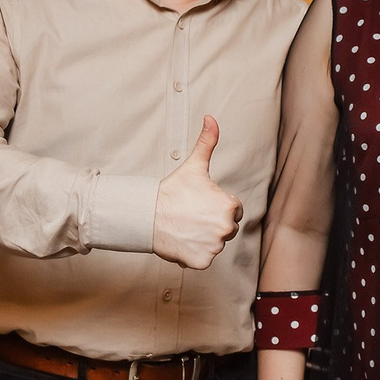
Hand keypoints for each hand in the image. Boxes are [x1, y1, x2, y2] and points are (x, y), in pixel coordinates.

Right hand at [153, 116, 242, 269]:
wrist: (147, 216)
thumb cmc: (172, 191)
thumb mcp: (194, 165)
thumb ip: (207, 142)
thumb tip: (211, 118)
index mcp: (229, 206)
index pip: (232, 210)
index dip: (216, 206)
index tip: (199, 203)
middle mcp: (226, 228)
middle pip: (226, 228)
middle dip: (211, 223)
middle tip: (191, 216)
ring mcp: (214, 247)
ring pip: (215, 243)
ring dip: (204, 238)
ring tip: (186, 227)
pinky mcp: (202, 262)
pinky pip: (204, 259)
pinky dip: (194, 253)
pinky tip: (182, 240)